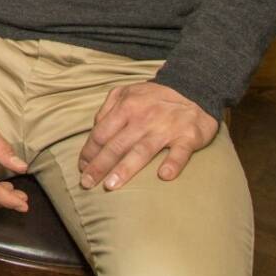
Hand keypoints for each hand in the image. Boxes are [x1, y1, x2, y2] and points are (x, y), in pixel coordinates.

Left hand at [77, 82, 216, 191]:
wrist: (193, 90)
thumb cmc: (154, 97)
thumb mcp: (126, 93)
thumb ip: (108, 109)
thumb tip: (95, 127)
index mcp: (125, 107)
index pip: (101, 133)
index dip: (89, 151)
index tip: (82, 167)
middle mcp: (143, 118)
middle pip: (116, 145)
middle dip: (99, 165)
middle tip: (87, 183)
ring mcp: (165, 128)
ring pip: (142, 151)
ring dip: (125, 169)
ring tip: (111, 185)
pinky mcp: (188, 137)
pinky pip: (180, 152)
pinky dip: (173, 163)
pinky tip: (164, 176)